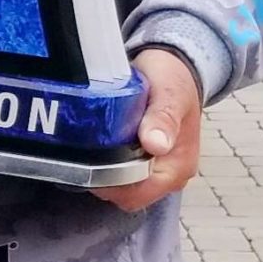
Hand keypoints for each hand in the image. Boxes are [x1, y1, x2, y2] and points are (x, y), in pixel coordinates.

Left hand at [95, 49, 204, 212]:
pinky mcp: (147, 160)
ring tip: (90, 144)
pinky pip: (123, 172)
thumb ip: (163, 118)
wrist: (176, 67)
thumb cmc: (174, 79)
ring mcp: (159, 169)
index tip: (88, 160)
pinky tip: (98, 143)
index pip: (136, 194)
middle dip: (103, 178)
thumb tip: (156, 144)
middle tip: (83, 150)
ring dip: (104, 170)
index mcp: (178, 166)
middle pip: (127, 194)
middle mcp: (170, 174)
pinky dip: (108, 162)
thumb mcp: (169, 93)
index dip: (109, 184)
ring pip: (123, 186)